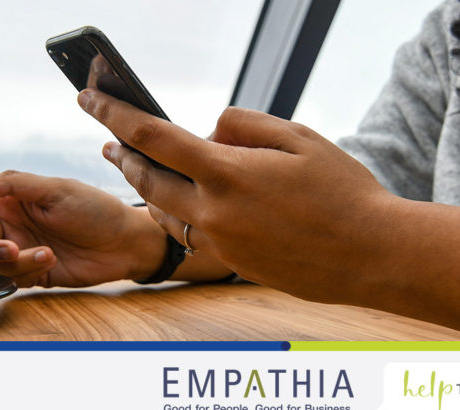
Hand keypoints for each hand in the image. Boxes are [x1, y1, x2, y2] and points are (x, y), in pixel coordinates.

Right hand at [0, 171, 165, 286]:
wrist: (125, 244)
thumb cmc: (96, 209)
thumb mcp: (55, 190)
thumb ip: (12, 184)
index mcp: (14, 199)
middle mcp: (13, 225)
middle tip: (9, 250)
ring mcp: (22, 251)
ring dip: (16, 262)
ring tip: (46, 253)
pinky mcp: (33, 274)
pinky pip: (12, 279)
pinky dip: (27, 272)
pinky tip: (51, 260)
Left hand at [77, 89, 395, 302]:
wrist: (372, 255)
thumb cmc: (343, 192)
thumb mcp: (299, 138)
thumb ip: (245, 125)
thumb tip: (210, 130)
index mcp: (227, 173)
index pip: (152, 136)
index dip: (114, 113)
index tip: (88, 97)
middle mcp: (213, 211)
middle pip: (146, 180)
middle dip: (122, 156)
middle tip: (108, 141)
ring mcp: (220, 242)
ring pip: (163, 212)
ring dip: (146, 188)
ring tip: (137, 168)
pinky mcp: (231, 262)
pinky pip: (189, 233)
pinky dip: (176, 213)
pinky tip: (179, 202)